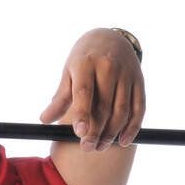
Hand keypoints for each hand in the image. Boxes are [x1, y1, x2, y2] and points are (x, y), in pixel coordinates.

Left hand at [38, 28, 144, 151]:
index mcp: (85, 64)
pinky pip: (139, 108)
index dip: (82, 114)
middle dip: (96, 130)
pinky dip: (132, 127)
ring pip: (122, 110)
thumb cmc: (83, 59)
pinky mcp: (139, 81)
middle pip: (104, 105)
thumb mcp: (68, 72)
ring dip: (112, 132)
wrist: (110, 37)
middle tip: (87, 147)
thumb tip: (45, 120)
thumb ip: (60, 97)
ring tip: (100, 147)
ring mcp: (126, 74)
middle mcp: (108, 67)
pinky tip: (123, 141)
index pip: (84, 92)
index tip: (80, 134)